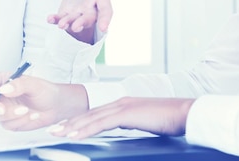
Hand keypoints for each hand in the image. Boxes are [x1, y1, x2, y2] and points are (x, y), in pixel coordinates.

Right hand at [0, 73, 88, 130]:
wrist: (56, 106)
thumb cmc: (45, 91)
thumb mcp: (34, 84)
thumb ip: (19, 85)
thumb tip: (4, 89)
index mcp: (4, 81)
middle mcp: (2, 96)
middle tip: (4, 110)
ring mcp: (5, 109)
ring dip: (11, 116)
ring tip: (26, 110)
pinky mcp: (11, 121)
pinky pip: (8, 125)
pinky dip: (20, 122)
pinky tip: (31, 115)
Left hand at [48, 0, 123, 42]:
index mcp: (100, 0)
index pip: (106, 11)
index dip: (105, 19)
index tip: (104, 28)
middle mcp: (90, 10)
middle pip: (88, 19)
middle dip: (82, 23)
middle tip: (76, 27)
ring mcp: (78, 14)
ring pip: (74, 20)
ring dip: (67, 23)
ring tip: (61, 25)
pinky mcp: (66, 15)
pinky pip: (60, 18)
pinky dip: (55, 19)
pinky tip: (49, 19)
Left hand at [48, 97, 195, 138]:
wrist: (185, 113)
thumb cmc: (170, 120)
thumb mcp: (145, 123)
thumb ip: (131, 125)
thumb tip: (125, 132)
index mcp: (123, 104)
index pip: (95, 113)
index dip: (78, 120)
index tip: (65, 127)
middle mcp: (119, 102)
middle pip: (88, 114)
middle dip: (69, 123)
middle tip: (53, 130)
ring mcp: (122, 106)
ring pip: (91, 118)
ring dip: (72, 126)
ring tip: (57, 134)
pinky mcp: (126, 114)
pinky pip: (101, 123)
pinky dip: (86, 129)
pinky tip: (75, 135)